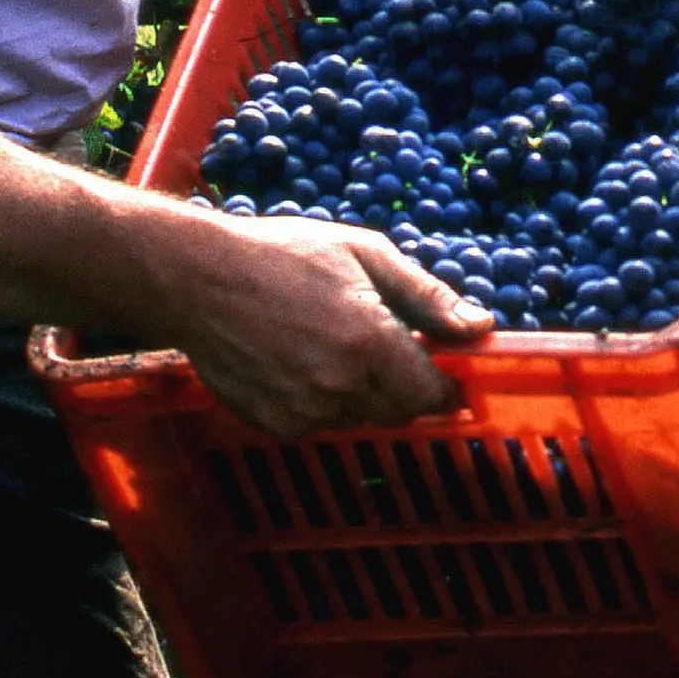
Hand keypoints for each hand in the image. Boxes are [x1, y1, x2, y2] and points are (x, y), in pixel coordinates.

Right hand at [174, 210, 488, 436]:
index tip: (447, 374)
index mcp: (370, 342)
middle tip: (385, 347)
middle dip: (404, 386)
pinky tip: (301, 361)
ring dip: (363, 394)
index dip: (445, 386)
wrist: (198, 278)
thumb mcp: (366, 255)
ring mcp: (303, 411)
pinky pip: (319, 424)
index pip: (431, 392)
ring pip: (359, 419)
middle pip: (399, 411)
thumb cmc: (284, 254)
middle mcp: (339, 386)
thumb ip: (428, 297)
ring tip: (334, 344)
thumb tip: (480, 326)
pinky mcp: (273, 424)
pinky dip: (323, 402)